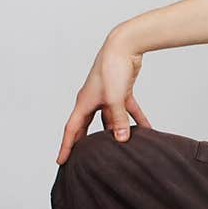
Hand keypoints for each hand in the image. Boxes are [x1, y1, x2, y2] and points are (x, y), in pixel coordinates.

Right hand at [55, 28, 152, 164]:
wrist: (125, 46)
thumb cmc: (113, 68)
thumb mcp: (115, 98)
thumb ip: (118, 120)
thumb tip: (121, 140)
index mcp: (84, 102)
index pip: (72, 129)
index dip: (66, 146)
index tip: (61, 161)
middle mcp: (92, 101)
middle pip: (87, 127)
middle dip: (86, 144)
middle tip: (85, 160)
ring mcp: (107, 97)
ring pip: (109, 120)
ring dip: (116, 132)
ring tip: (120, 149)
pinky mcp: (122, 92)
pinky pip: (128, 111)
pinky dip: (136, 120)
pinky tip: (146, 131)